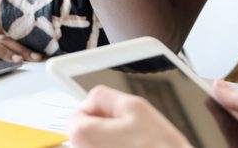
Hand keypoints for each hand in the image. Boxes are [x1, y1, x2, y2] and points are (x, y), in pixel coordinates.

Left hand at [69, 85, 191, 147]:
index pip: (79, 111)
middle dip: (106, 126)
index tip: (118, 116)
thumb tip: (91, 98)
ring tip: (136, 144)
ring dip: (113, 141)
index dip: (102, 109)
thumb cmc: (158, 147)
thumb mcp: (134, 106)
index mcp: (83, 134)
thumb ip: (104, 95)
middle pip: (87, 131)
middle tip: (131, 130)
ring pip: (98, 144)